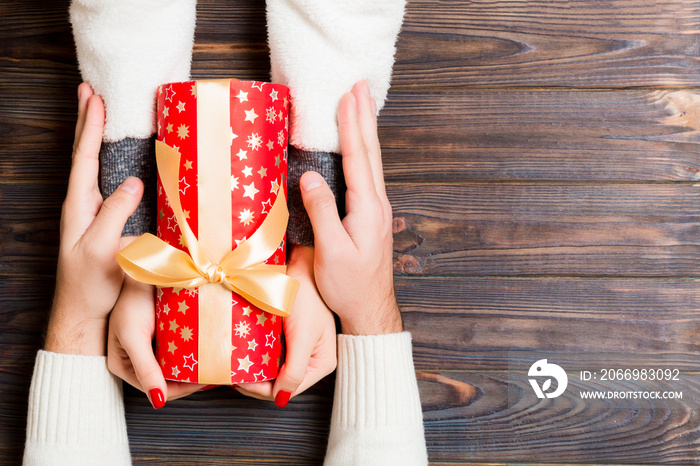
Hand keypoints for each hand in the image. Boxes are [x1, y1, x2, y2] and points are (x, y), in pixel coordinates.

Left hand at [44, 83, 143, 354]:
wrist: (82, 312)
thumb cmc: (89, 284)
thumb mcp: (101, 249)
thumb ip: (114, 214)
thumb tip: (134, 181)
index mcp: (79, 206)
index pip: (84, 158)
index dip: (91, 127)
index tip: (97, 99)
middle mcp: (82, 204)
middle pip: (83, 155)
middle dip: (86, 122)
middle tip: (89, 92)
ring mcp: (92, 213)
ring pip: (93, 167)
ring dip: (95, 138)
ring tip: (100, 115)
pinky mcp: (106, 224)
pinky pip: (107, 184)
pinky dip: (110, 163)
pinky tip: (120, 161)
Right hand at [107, 271, 206, 408]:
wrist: (138, 267)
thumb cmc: (129, 301)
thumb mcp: (133, 336)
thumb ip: (145, 368)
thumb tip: (158, 402)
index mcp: (126, 366)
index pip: (158, 389)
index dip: (183, 390)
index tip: (206, 382)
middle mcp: (139, 359)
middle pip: (169, 379)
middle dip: (192, 379)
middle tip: (218, 373)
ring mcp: (152, 345)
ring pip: (177, 364)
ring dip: (196, 365)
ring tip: (218, 362)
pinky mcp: (164, 332)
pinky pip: (182, 347)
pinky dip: (195, 349)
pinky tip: (211, 347)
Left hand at [235, 245, 336, 406]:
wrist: (303, 262)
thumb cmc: (307, 295)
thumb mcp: (303, 335)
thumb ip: (295, 370)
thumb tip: (281, 399)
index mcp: (321, 364)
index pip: (287, 390)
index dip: (260, 389)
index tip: (237, 379)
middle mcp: (311, 360)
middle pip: (278, 382)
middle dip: (254, 381)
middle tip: (230, 373)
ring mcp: (299, 348)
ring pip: (272, 370)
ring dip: (252, 369)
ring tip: (232, 363)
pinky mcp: (288, 336)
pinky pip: (269, 354)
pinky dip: (254, 355)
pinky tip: (240, 351)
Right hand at [299, 81, 402, 335]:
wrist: (370, 309)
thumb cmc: (349, 285)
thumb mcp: (331, 251)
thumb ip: (322, 212)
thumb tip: (311, 178)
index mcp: (368, 209)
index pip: (359, 158)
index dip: (352, 126)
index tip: (348, 96)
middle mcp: (377, 205)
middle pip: (370, 152)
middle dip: (364, 117)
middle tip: (362, 87)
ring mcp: (376, 210)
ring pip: (371, 162)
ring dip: (366, 131)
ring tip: (363, 106)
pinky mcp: (371, 217)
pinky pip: (367, 175)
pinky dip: (363, 152)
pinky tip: (360, 147)